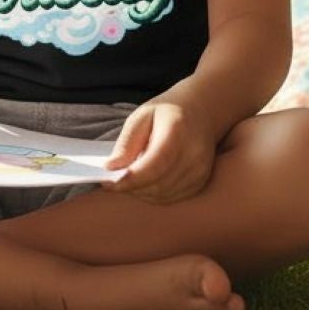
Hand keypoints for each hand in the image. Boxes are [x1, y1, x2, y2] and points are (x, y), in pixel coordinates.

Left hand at [102, 100, 217, 203]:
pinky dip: (153, 194)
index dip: (130, 179)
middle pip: (157, 184)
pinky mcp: (200, 181)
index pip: (154, 165)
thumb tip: (111, 168)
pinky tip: (145, 181)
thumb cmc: (166, 113)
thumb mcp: (141, 116)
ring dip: (140, 192)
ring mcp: (200, 170)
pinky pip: (171, 197)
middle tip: (112, 180)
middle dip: (131, 187)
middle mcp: (193, 154)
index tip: (107, 183)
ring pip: (162, 194)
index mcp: (178, 132)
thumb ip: (127, 142)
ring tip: (128, 178)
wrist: (201, 112)